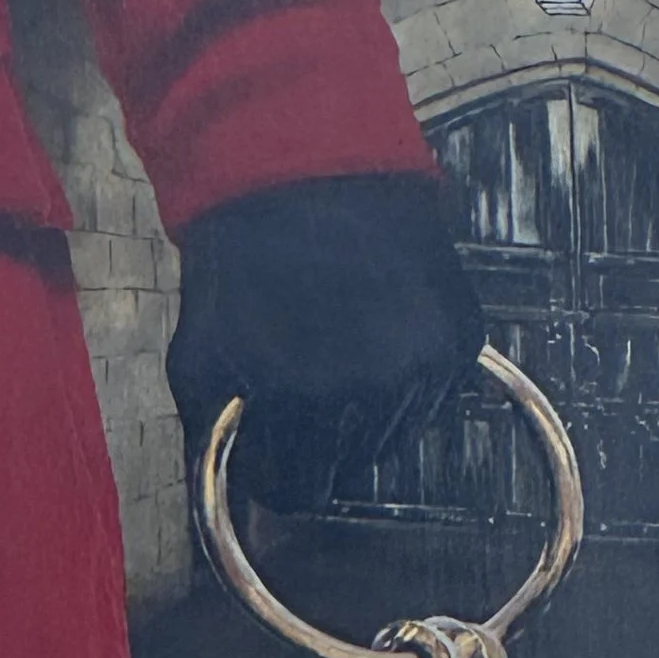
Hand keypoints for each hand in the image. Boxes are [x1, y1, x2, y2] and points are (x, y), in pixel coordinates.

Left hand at [166, 173, 484, 511]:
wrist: (302, 164)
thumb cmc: (242, 254)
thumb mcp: (199, 352)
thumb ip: (210, 436)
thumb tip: (227, 493)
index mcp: (297, 401)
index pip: (293, 488)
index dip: (275, 471)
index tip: (271, 450)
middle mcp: (368, 389)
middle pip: (348, 467)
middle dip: (318, 439)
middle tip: (300, 384)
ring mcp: (422, 363)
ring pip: (394, 437)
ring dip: (364, 412)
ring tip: (335, 349)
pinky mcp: (459, 337)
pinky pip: (434, 396)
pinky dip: (406, 378)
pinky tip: (374, 331)